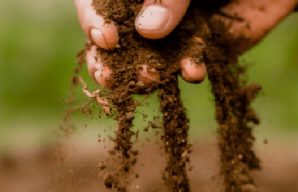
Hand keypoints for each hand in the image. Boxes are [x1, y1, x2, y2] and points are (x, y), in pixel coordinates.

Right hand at [74, 0, 297, 86]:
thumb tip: (148, 30)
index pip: (95, 3)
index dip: (93, 20)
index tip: (105, 38)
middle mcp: (147, 8)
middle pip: (115, 38)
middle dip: (109, 61)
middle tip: (110, 78)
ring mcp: (175, 29)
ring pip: (149, 56)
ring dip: (145, 72)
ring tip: (150, 78)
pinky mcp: (204, 47)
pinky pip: (190, 63)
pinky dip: (189, 70)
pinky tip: (192, 71)